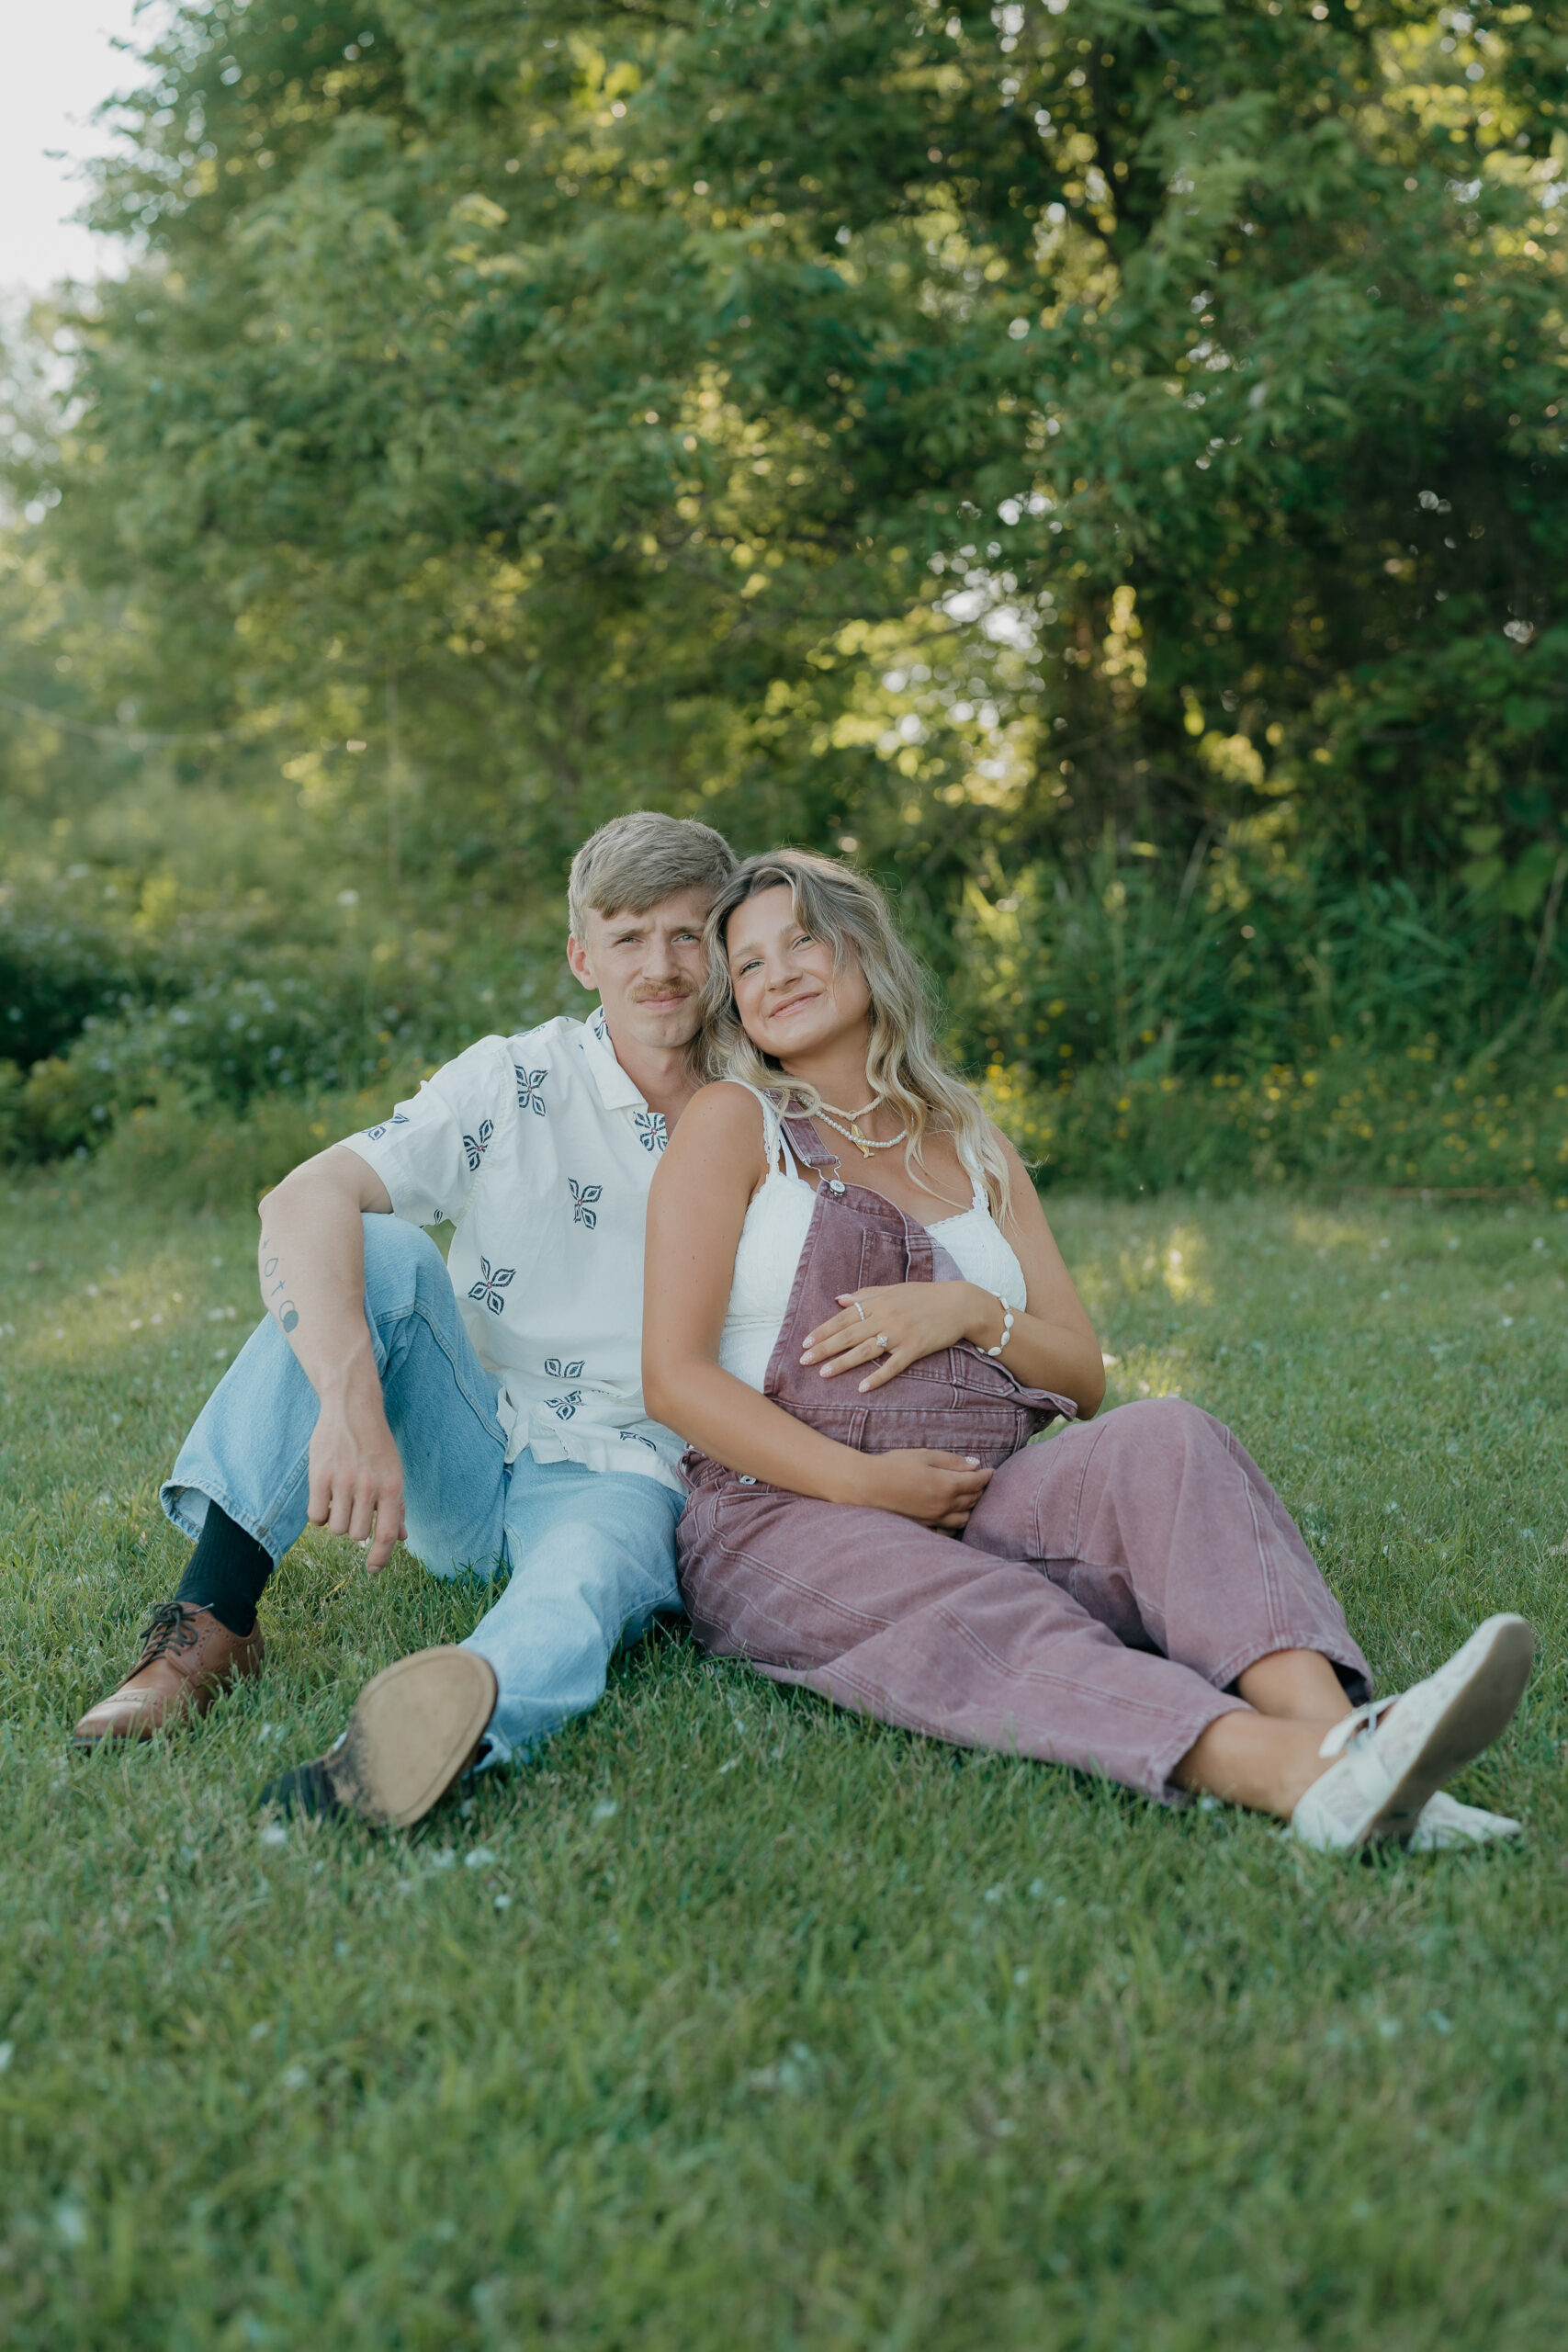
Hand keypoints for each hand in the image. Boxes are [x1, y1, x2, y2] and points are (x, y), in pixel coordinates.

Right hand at [305, 1368, 406, 1571]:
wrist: (352, 1409)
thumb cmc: (376, 1445)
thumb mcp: (394, 1473)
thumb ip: (397, 1506)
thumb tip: (400, 1539)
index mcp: (392, 1487)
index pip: (386, 1535)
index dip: (381, 1558)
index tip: (373, 1570)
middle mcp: (369, 1487)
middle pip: (357, 1535)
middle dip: (354, 1528)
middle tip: (354, 1508)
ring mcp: (343, 1482)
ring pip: (335, 1529)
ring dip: (336, 1521)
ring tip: (339, 1500)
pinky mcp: (319, 1476)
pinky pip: (315, 1517)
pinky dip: (319, 1514)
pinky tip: (324, 1498)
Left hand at [801, 1281, 998, 1391]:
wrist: (959, 1304)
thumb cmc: (925, 1296)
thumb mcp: (894, 1290)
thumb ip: (866, 1295)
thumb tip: (839, 1299)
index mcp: (879, 1303)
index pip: (844, 1318)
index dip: (823, 1330)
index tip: (805, 1343)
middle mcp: (886, 1318)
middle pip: (849, 1335)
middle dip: (824, 1348)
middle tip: (804, 1361)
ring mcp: (900, 1334)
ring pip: (865, 1350)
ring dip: (843, 1362)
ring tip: (824, 1373)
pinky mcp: (915, 1348)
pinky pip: (893, 1365)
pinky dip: (877, 1376)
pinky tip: (862, 1387)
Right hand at [852, 1448, 993, 1529]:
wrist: (868, 1486)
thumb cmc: (894, 1466)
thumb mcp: (924, 1456)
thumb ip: (951, 1461)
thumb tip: (974, 1465)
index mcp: (947, 1485)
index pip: (977, 1482)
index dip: (986, 1476)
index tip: (991, 1471)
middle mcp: (945, 1506)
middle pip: (974, 1500)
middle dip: (980, 1490)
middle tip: (980, 1482)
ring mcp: (935, 1519)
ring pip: (965, 1518)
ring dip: (971, 1507)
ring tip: (970, 1498)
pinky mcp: (925, 1526)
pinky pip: (949, 1529)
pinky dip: (956, 1522)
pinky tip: (953, 1515)